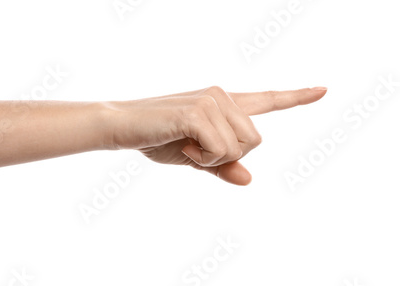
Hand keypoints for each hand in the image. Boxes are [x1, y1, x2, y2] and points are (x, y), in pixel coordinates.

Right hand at [105, 86, 326, 185]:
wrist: (123, 126)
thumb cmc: (158, 138)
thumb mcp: (195, 158)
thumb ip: (223, 166)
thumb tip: (249, 180)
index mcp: (224, 104)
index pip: (266, 99)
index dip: (296, 97)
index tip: (323, 90)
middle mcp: (222, 96)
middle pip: (256, 140)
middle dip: (228, 155)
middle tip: (195, 149)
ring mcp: (212, 101)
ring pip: (241, 146)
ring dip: (213, 157)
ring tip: (186, 144)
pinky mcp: (199, 111)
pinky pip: (222, 148)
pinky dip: (203, 157)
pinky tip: (183, 144)